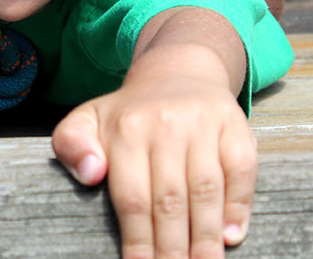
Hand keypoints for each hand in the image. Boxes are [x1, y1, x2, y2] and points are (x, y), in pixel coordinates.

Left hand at [52, 72, 255, 258]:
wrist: (178, 70)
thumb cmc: (130, 112)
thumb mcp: (88, 119)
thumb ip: (72, 145)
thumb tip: (90, 173)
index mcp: (126, 129)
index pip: (132, 198)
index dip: (138, 241)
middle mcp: (166, 125)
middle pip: (170, 201)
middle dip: (172, 249)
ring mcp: (203, 125)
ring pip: (206, 190)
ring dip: (206, 237)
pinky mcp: (235, 126)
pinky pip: (241, 171)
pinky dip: (239, 206)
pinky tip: (232, 236)